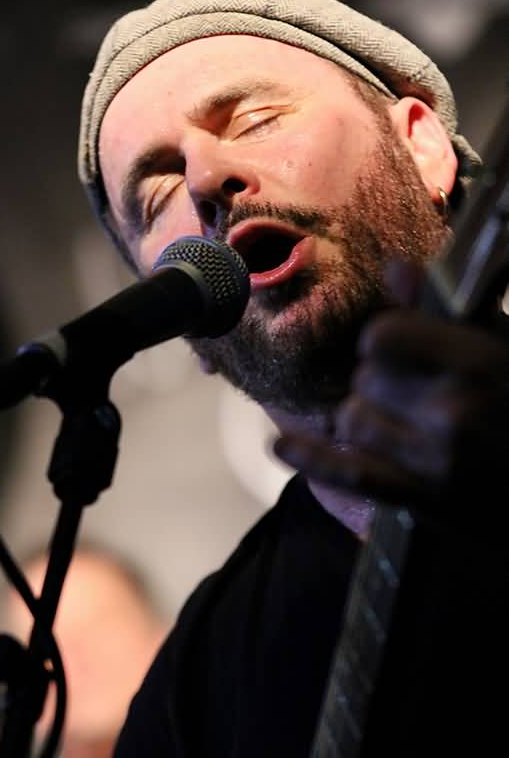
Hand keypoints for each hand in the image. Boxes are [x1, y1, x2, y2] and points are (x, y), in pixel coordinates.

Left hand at [274, 263, 508, 519]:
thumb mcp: (502, 346)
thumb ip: (445, 311)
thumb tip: (395, 268)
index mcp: (477, 364)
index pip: (381, 337)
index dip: (385, 339)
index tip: (400, 348)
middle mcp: (452, 412)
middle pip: (363, 378)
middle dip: (380, 381)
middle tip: (413, 392)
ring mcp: (434, 462)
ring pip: (351, 420)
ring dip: (364, 417)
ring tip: (401, 422)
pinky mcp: (421, 501)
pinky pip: (350, 473)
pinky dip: (312, 457)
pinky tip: (282, 446)